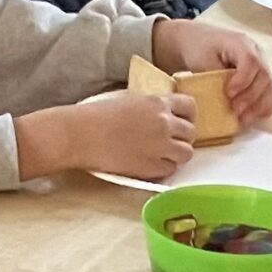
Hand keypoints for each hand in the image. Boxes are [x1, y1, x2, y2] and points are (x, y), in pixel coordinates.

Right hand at [20, 91, 196, 182]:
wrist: (81, 134)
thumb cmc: (97, 115)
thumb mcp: (130, 101)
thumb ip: (151, 107)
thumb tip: (165, 114)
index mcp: (157, 102)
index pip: (190, 106)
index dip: (186, 116)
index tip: (179, 122)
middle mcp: (164, 123)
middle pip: (191, 133)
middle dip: (181, 138)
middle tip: (167, 142)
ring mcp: (161, 146)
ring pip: (187, 153)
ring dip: (176, 155)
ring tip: (160, 155)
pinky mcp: (153, 167)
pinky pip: (171, 170)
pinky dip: (163, 169)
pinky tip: (148, 164)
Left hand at [152, 20, 271, 124]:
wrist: (198, 43)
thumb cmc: (199, 50)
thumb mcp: (203, 60)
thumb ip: (216, 77)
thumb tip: (226, 99)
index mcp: (241, 43)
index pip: (251, 61)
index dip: (243, 80)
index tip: (229, 94)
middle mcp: (257, 52)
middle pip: (265, 76)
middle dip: (251, 97)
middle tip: (235, 110)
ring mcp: (262, 65)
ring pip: (271, 88)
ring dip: (259, 107)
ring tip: (242, 119)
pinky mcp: (261, 78)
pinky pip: (270, 95)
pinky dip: (262, 108)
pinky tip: (248, 117)